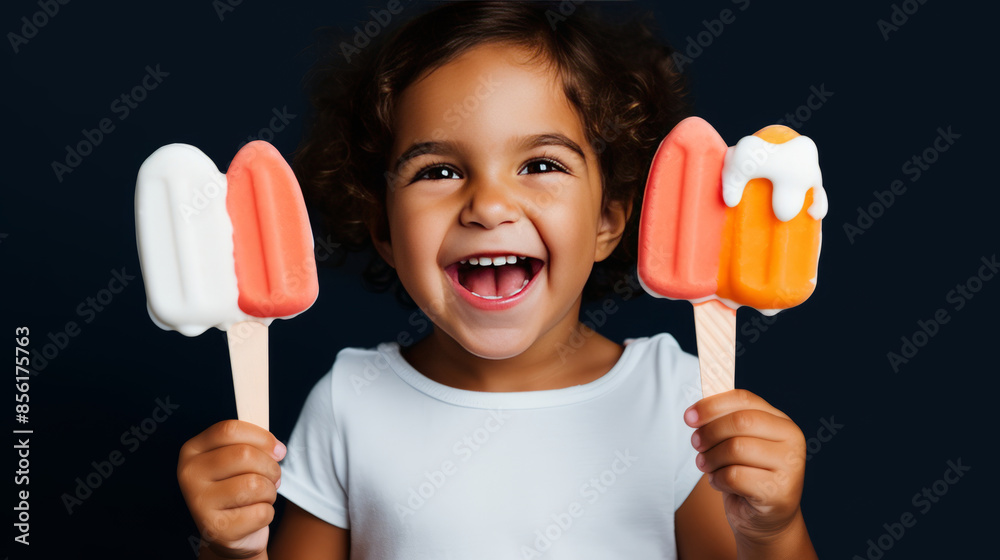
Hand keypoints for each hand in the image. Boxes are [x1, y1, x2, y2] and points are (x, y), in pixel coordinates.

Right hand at [177, 420, 285, 558]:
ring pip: (254, 484)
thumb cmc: (237, 486)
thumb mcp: (238, 459)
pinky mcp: (215, 528)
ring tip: (263, 495)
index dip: (261, 437)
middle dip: (270, 467)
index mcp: (193, 450)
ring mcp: (198, 503)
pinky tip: (254, 515)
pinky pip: (260, 512)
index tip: (278, 450)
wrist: (228, 531)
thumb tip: (277, 449)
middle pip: (244, 455)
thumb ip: (253, 444)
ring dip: (270, 491)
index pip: (229, 430)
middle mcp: (189, 474)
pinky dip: (267, 512)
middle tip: (273, 477)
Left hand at [684, 389, 806, 544]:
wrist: (764, 520)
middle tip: (696, 444)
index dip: (712, 405)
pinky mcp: (779, 492)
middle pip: (739, 422)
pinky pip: (734, 476)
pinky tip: (720, 483)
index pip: (744, 399)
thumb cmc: (747, 475)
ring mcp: (790, 467)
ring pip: (735, 448)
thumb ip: (725, 422)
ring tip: (706, 465)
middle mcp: (792, 441)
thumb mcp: (739, 443)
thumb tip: (696, 412)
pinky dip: (718, 479)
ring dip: (711, 458)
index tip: (689, 417)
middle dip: (709, 432)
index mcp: (782, 422)